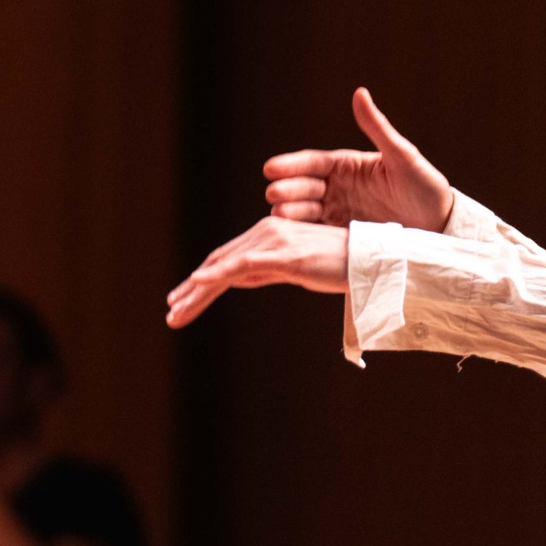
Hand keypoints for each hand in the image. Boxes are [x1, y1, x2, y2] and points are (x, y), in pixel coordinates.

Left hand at [164, 217, 348, 328]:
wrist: (374, 260)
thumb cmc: (342, 265)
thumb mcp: (296, 269)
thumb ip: (266, 270)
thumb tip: (238, 278)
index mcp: (270, 234)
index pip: (227, 260)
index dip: (201, 281)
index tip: (182, 301)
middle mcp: (267, 232)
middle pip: (219, 263)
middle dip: (192, 290)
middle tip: (171, 313)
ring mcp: (274, 241)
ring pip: (224, 267)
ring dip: (196, 291)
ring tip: (176, 313)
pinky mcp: (284, 254)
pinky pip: (243, 265)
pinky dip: (216, 275)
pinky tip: (197, 286)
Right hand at [262, 86, 453, 230]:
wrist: (440, 227)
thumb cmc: (425, 187)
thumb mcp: (402, 155)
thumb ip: (377, 127)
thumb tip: (359, 92)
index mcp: (348, 166)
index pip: (313, 163)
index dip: (292, 165)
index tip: (271, 168)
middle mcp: (339, 188)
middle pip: (304, 187)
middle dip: (287, 190)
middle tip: (273, 194)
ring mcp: (339, 212)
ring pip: (306, 210)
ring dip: (290, 212)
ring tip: (279, 214)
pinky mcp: (342, 236)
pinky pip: (317, 234)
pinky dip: (302, 234)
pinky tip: (289, 236)